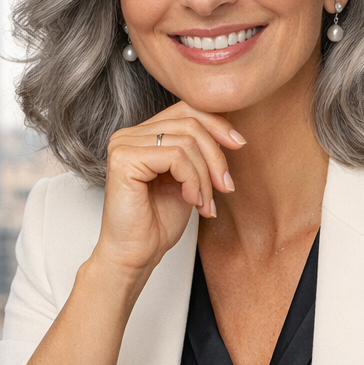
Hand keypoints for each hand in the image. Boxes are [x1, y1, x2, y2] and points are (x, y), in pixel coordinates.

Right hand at [95, 104, 244, 275]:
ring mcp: (123, 144)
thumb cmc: (158, 223)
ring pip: (186, 141)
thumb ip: (199, 151)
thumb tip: (230, 129)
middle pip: (190, 121)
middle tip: (226, 187)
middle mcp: (129, 134)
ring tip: (205, 203)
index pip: (186, 109)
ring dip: (205, 176)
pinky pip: (175, 156)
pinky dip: (193, 180)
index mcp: (143, 135)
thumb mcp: (188, 179)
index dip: (217, 124)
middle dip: (216, 155)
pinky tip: (191, 201)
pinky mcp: (124, 159)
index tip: (239, 145)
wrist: (136, 255)